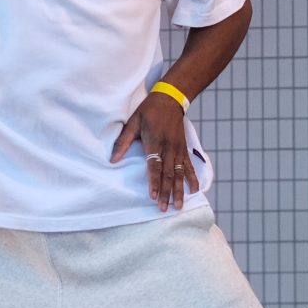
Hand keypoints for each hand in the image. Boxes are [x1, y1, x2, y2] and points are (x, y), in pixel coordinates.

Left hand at [111, 90, 197, 211]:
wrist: (171, 99)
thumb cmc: (149, 111)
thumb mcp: (133, 122)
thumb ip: (123, 142)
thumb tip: (113, 159)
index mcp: (154, 141)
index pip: (154, 166)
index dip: (154, 182)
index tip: (153, 196)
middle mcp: (168, 147)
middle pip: (167, 174)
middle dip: (166, 193)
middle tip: (163, 209)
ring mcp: (178, 149)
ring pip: (179, 173)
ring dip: (179, 190)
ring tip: (179, 206)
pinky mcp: (184, 148)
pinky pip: (189, 166)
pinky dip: (192, 178)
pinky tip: (195, 190)